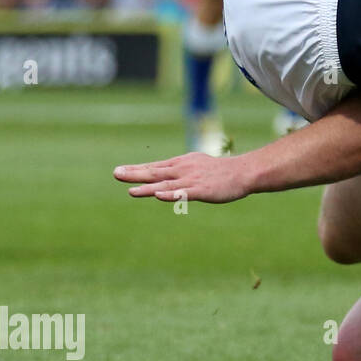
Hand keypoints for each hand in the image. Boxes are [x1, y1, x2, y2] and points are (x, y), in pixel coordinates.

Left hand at [114, 152, 254, 203]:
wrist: (244, 172)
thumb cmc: (220, 170)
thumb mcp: (197, 164)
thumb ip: (180, 171)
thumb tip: (167, 177)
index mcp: (181, 164)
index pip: (155, 167)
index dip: (136, 169)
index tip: (119, 170)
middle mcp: (183, 170)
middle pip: (155, 173)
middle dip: (135, 174)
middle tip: (116, 173)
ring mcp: (192, 180)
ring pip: (166, 185)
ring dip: (148, 188)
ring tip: (131, 191)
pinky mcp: (202, 190)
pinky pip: (184, 193)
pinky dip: (171, 194)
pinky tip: (160, 196)